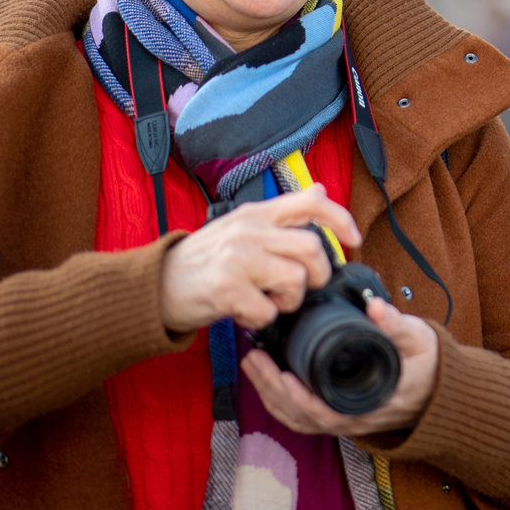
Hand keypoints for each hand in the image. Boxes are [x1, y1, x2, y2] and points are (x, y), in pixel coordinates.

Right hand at [159, 185, 361, 332]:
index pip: (311, 202)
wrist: (156, 285)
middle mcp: (249, 231)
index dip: (341, 219)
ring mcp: (238, 259)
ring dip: (290, 300)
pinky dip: (263, 319)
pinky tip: (247, 313)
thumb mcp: (241, 225)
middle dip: (319, 274)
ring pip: (296, 279)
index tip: (354, 239)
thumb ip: (280, 214)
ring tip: (270, 302)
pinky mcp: (227, 289)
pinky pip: (269, 311)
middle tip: (303, 287)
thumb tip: (319, 189)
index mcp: (256, 214)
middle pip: (312, 247)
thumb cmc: (203, 259)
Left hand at [240, 298, 440, 435]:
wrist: (442, 389)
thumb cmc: (430, 364)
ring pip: (299, 419)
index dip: (302, 399)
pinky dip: (281, 402)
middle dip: (273, 391)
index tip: (282, 375)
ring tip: (254, 364)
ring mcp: (346, 421)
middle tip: (255, 359)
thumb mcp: (419, 340)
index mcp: (372, 403)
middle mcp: (355, 419)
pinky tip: (268, 380)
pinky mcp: (340, 416)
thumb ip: (396, 325)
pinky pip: (303, 417)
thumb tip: (374, 307)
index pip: (329, 412)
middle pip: (303, 417)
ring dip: (271, 396)